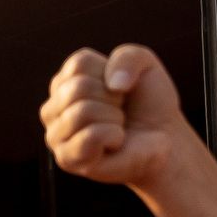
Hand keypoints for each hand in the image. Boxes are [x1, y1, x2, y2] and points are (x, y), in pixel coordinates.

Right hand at [42, 45, 189, 192]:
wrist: (164, 139)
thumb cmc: (148, 104)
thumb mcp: (145, 65)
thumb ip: (128, 57)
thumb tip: (113, 85)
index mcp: (63, 83)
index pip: (79, 63)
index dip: (109, 73)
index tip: (119, 89)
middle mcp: (52, 110)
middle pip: (78, 87)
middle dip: (112, 98)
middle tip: (120, 111)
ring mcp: (55, 137)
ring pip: (81, 112)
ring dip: (113, 118)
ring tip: (118, 127)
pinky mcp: (67, 160)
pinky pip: (90, 137)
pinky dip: (114, 136)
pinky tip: (116, 142)